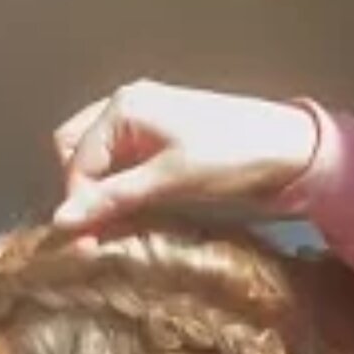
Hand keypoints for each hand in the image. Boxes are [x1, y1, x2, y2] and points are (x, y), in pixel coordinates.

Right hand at [52, 79, 318, 227]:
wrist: (292, 150)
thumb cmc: (234, 155)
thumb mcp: (169, 179)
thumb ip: (114, 199)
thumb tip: (61, 222)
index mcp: (124, 107)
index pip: (77, 160)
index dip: (78, 204)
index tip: (82, 246)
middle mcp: (129, 108)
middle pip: (79, 153)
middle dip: (82, 192)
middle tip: (95, 236)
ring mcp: (148, 124)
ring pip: (102, 161)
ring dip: (101, 194)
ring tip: (112, 232)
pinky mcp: (167, 144)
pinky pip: (127, 165)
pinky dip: (123, 190)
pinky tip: (133, 217)